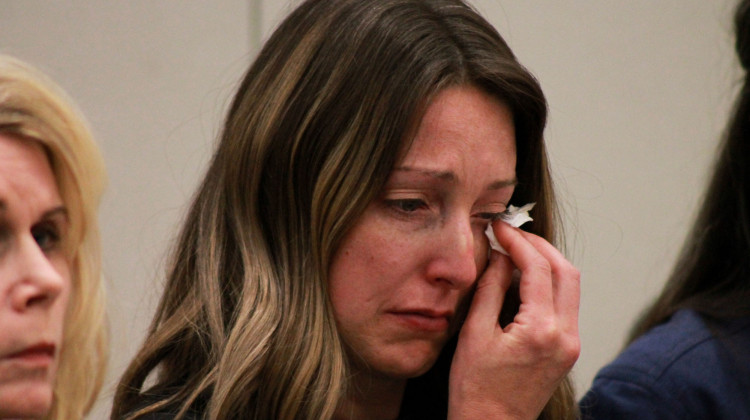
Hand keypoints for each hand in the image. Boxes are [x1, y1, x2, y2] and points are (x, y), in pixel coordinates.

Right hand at [448, 221, 579, 419]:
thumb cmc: (476, 389)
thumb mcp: (474, 334)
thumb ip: (490, 289)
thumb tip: (499, 256)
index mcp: (541, 330)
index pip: (538, 268)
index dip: (517, 241)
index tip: (499, 228)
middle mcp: (565, 336)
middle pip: (565, 270)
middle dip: (539, 245)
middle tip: (512, 233)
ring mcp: (571, 343)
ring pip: (570, 285)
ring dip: (547, 262)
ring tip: (516, 250)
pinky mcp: (567, 349)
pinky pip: (565, 303)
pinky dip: (549, 282)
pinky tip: (525, 277)